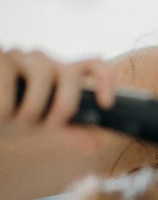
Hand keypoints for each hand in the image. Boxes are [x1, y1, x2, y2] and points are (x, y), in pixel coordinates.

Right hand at [0, 47, 117, 149]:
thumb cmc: (8, 124)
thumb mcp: (40, 130)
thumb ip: (68, 133)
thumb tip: (98, 142)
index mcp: (60, 77)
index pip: (93, 67)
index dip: (105, 80)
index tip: (106, 103)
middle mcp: (42, 62)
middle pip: (69, 73)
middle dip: (64, 104)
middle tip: (50, 126)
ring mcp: (18, 57)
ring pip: (44, 73)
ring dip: (32, 107)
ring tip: (14, 122)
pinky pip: (8, 75)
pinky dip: (5, 104)